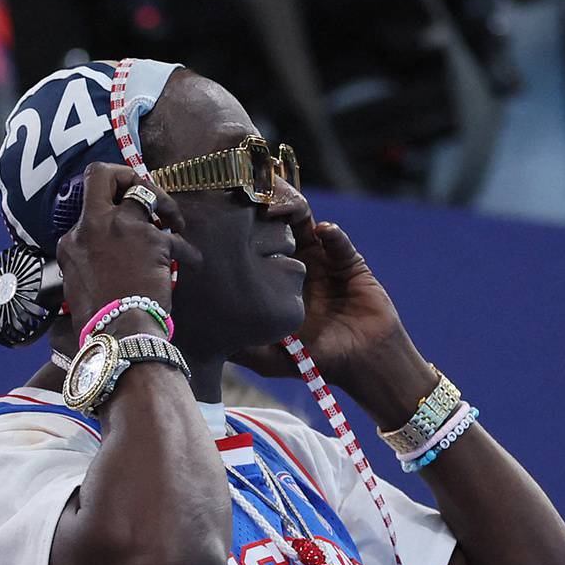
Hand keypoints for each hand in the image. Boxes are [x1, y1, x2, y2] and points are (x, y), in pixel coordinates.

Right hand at [54, 164, 193, 350]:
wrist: (119, 332)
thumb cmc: (99, 319)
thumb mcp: (78, 284)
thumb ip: (88, 261)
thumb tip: (103, 258)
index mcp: (73, 240)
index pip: (88, 208)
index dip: (109, 212)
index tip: (122, 224)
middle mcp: (94, 225)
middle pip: (103, 174)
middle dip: (126, 174)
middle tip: (144, 190)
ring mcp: (123, 227)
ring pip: (146, 191)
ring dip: (166, 204)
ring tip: (176, 222)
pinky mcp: (153, 240)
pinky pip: (177, 239)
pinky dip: (188, 253)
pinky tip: (193, 263)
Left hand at [239, 212, 436, 425]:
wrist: (361, 362)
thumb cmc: (315, 362)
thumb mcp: (269, 359)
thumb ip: (241, 349)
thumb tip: (203, 340)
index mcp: (276, 280)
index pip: (255, 246)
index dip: (242, 232)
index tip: (226, 222)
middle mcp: (298, 264)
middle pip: (277, 226)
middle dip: (264, 210)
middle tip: (249, 201)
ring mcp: (324, 260)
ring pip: (306, 223)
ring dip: (293, 210)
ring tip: (280, 209)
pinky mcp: (349, 262)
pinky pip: (338, 241)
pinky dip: (332, 233)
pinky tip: (323, 231)